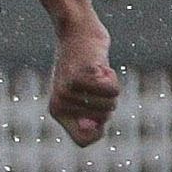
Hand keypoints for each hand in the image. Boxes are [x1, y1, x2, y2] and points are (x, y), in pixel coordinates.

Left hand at [45, 30, 118, 145]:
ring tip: (96, 72)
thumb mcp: (87, 94)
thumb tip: (94, 129)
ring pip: (109, 103)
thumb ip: (90, 115)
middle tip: (94, 81)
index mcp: (58, 111)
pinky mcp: (80, 76)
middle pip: (102, 119)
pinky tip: (100, 66)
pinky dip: (113, 78)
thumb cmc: (86, 65)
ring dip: (111, 87)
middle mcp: (60, 103)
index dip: (98, 129)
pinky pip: (111, 90)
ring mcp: (68, 90)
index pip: (83, 140)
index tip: (96, 110)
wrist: (77, 31)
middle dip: (107, 101)